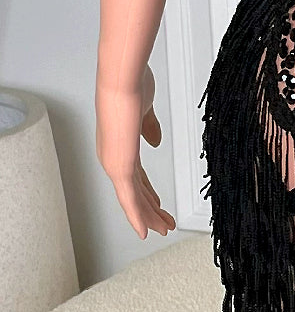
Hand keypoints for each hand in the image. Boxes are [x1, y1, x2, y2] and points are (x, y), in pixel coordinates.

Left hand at [95, 63, 177, 239]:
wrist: (122, 80)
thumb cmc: (132, 87)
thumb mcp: (144, 111)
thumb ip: (149, 128)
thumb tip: (155, 141)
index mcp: (118, 146)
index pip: (135, 176)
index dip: (148, 191)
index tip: (159, 203)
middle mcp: (113, 158)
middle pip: (135, 192)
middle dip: (151, 209)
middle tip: (165, 222)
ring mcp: (114, 164)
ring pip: (134, 199)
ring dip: (149, 215)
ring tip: (164, 227)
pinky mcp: (119, 167)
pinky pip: (129, 198)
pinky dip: (137, 216)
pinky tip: (146, 230)